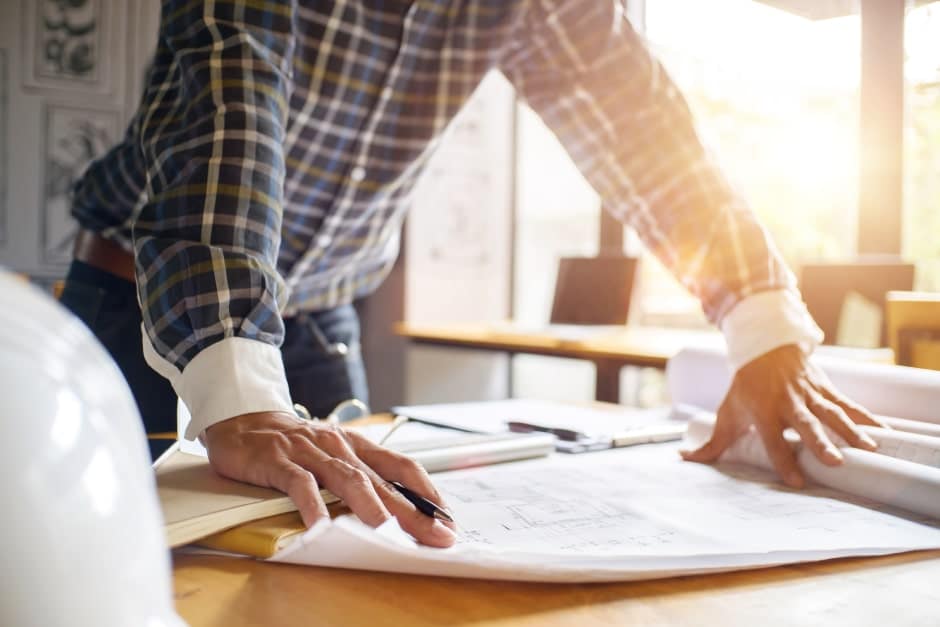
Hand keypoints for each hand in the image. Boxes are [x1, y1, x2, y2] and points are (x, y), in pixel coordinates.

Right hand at [203, 411, 456, 546]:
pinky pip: (299, 484)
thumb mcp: (332, 456)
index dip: (427, 491)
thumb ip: (357, 479)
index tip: (447, 517)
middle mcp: (339, 447)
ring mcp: (309, 452)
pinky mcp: (279, 460)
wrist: (243, 420)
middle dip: (411, 511)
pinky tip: (320, 525)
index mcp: (356, 447)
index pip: (401, 466)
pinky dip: (311, 505)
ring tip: (387, 530)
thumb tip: (393, 512)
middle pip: (381, 481)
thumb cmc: (293, 444)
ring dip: (369, 506)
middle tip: (434, 535)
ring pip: (345, 479)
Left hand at [680, 343, 884, 487]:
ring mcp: (810, 394)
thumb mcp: (728, 411)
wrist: (766, 347)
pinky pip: (848, 404)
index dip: (783, 460)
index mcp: (763, 411)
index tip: (795, 481)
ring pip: (831, 412)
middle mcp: (788, 403)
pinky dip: (866, 417)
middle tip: (835, 461)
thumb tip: (685, 459)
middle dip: (820, 441)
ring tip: (868, 448)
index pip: (772, 440)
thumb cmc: (746, 386)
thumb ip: (712, 441)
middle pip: (805, 424)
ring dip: (850, 430)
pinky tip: (883, 433)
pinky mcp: (826, 388)